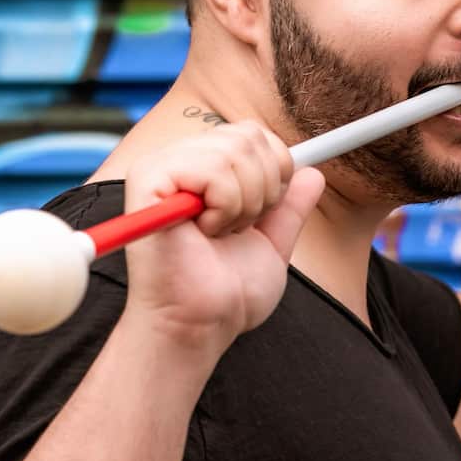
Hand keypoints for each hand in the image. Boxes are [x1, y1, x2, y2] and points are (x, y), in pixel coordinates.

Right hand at [119, 120, 323, 355]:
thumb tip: (313, 173)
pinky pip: (212, 170)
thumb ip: (289, 208)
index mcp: (202, 170)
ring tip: (217, 234)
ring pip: (235, 152)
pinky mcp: (147, 180)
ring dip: (243, 204)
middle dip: (263, 191)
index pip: (255, 134)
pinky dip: (224, 207)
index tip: (259, 215)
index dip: (275, 172)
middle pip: (250, 136)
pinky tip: (202, 232)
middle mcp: (177, 160)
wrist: (200, 326)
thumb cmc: (226, 295)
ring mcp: (159, 166)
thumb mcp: (271, 244)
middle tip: (235, 229)